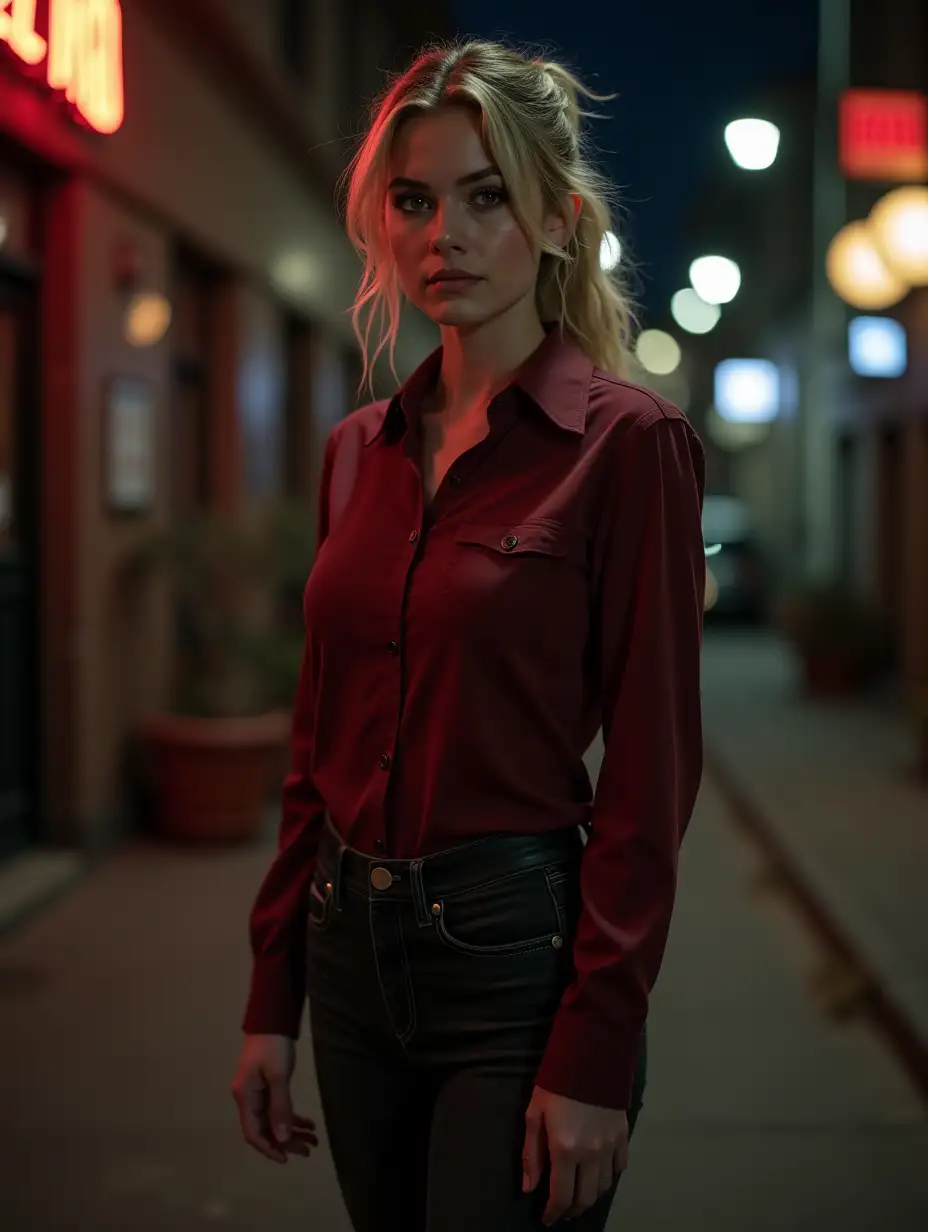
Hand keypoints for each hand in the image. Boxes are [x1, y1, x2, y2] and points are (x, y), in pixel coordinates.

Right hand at [231, 1033, 317, 1164]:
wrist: (272, 1019)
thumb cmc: (273, 1045)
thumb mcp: (279, 1076)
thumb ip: (280, 1107)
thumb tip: (283, 1138)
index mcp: (245, 1097)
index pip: (253, 1133)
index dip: (269, 1148)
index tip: (287, 1159)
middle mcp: (248, 1098)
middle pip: (265, 1128)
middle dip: (286, 1141)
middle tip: (308, 1150)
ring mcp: (257, 1092)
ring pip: (273, 1120)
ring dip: (292, 1131)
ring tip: (313, 1140)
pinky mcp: (267, 1086)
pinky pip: (278, 1108)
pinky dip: (292, 1116)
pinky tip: (309, 1123)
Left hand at [522, 1086, 627, 1224]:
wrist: (590, 1054)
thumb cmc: (555, 1083)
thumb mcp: (534, 1114)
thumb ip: (532, 1154)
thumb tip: (529, 1188)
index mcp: (565, 1149)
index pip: (562, 1196)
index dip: (553, 1213)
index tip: (547, 1219)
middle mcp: (591, 1154)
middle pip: (585, 1198)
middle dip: (572, 1210)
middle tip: (562, 1211)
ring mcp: (610, 1146)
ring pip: (604, 1187)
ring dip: (590, 1197)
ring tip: (579, 1196)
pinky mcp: (623, 1135)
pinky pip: (619, 1168)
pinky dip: (609, 1178)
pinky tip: (598, 1175)